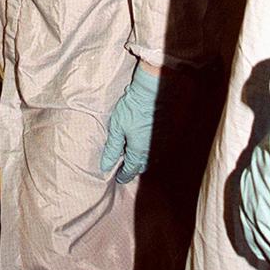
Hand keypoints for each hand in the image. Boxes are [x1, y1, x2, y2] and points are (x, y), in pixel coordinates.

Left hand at [100, 64, 159, 182]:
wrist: (150, 92)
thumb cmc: (131, 108)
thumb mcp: (117, 128)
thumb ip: (112, 149)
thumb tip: (105, 166)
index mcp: (138, 151)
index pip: (130, 170)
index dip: (123, 175)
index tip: (118, 178)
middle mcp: (151, 150)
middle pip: (142, 165)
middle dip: (133, 168)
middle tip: (124, 168)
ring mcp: (159, 142)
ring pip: (150, 158)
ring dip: (141, 159)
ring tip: (132, 156)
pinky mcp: (164, 133)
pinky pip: (156, 148)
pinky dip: (148, 150)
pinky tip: (142, 144)